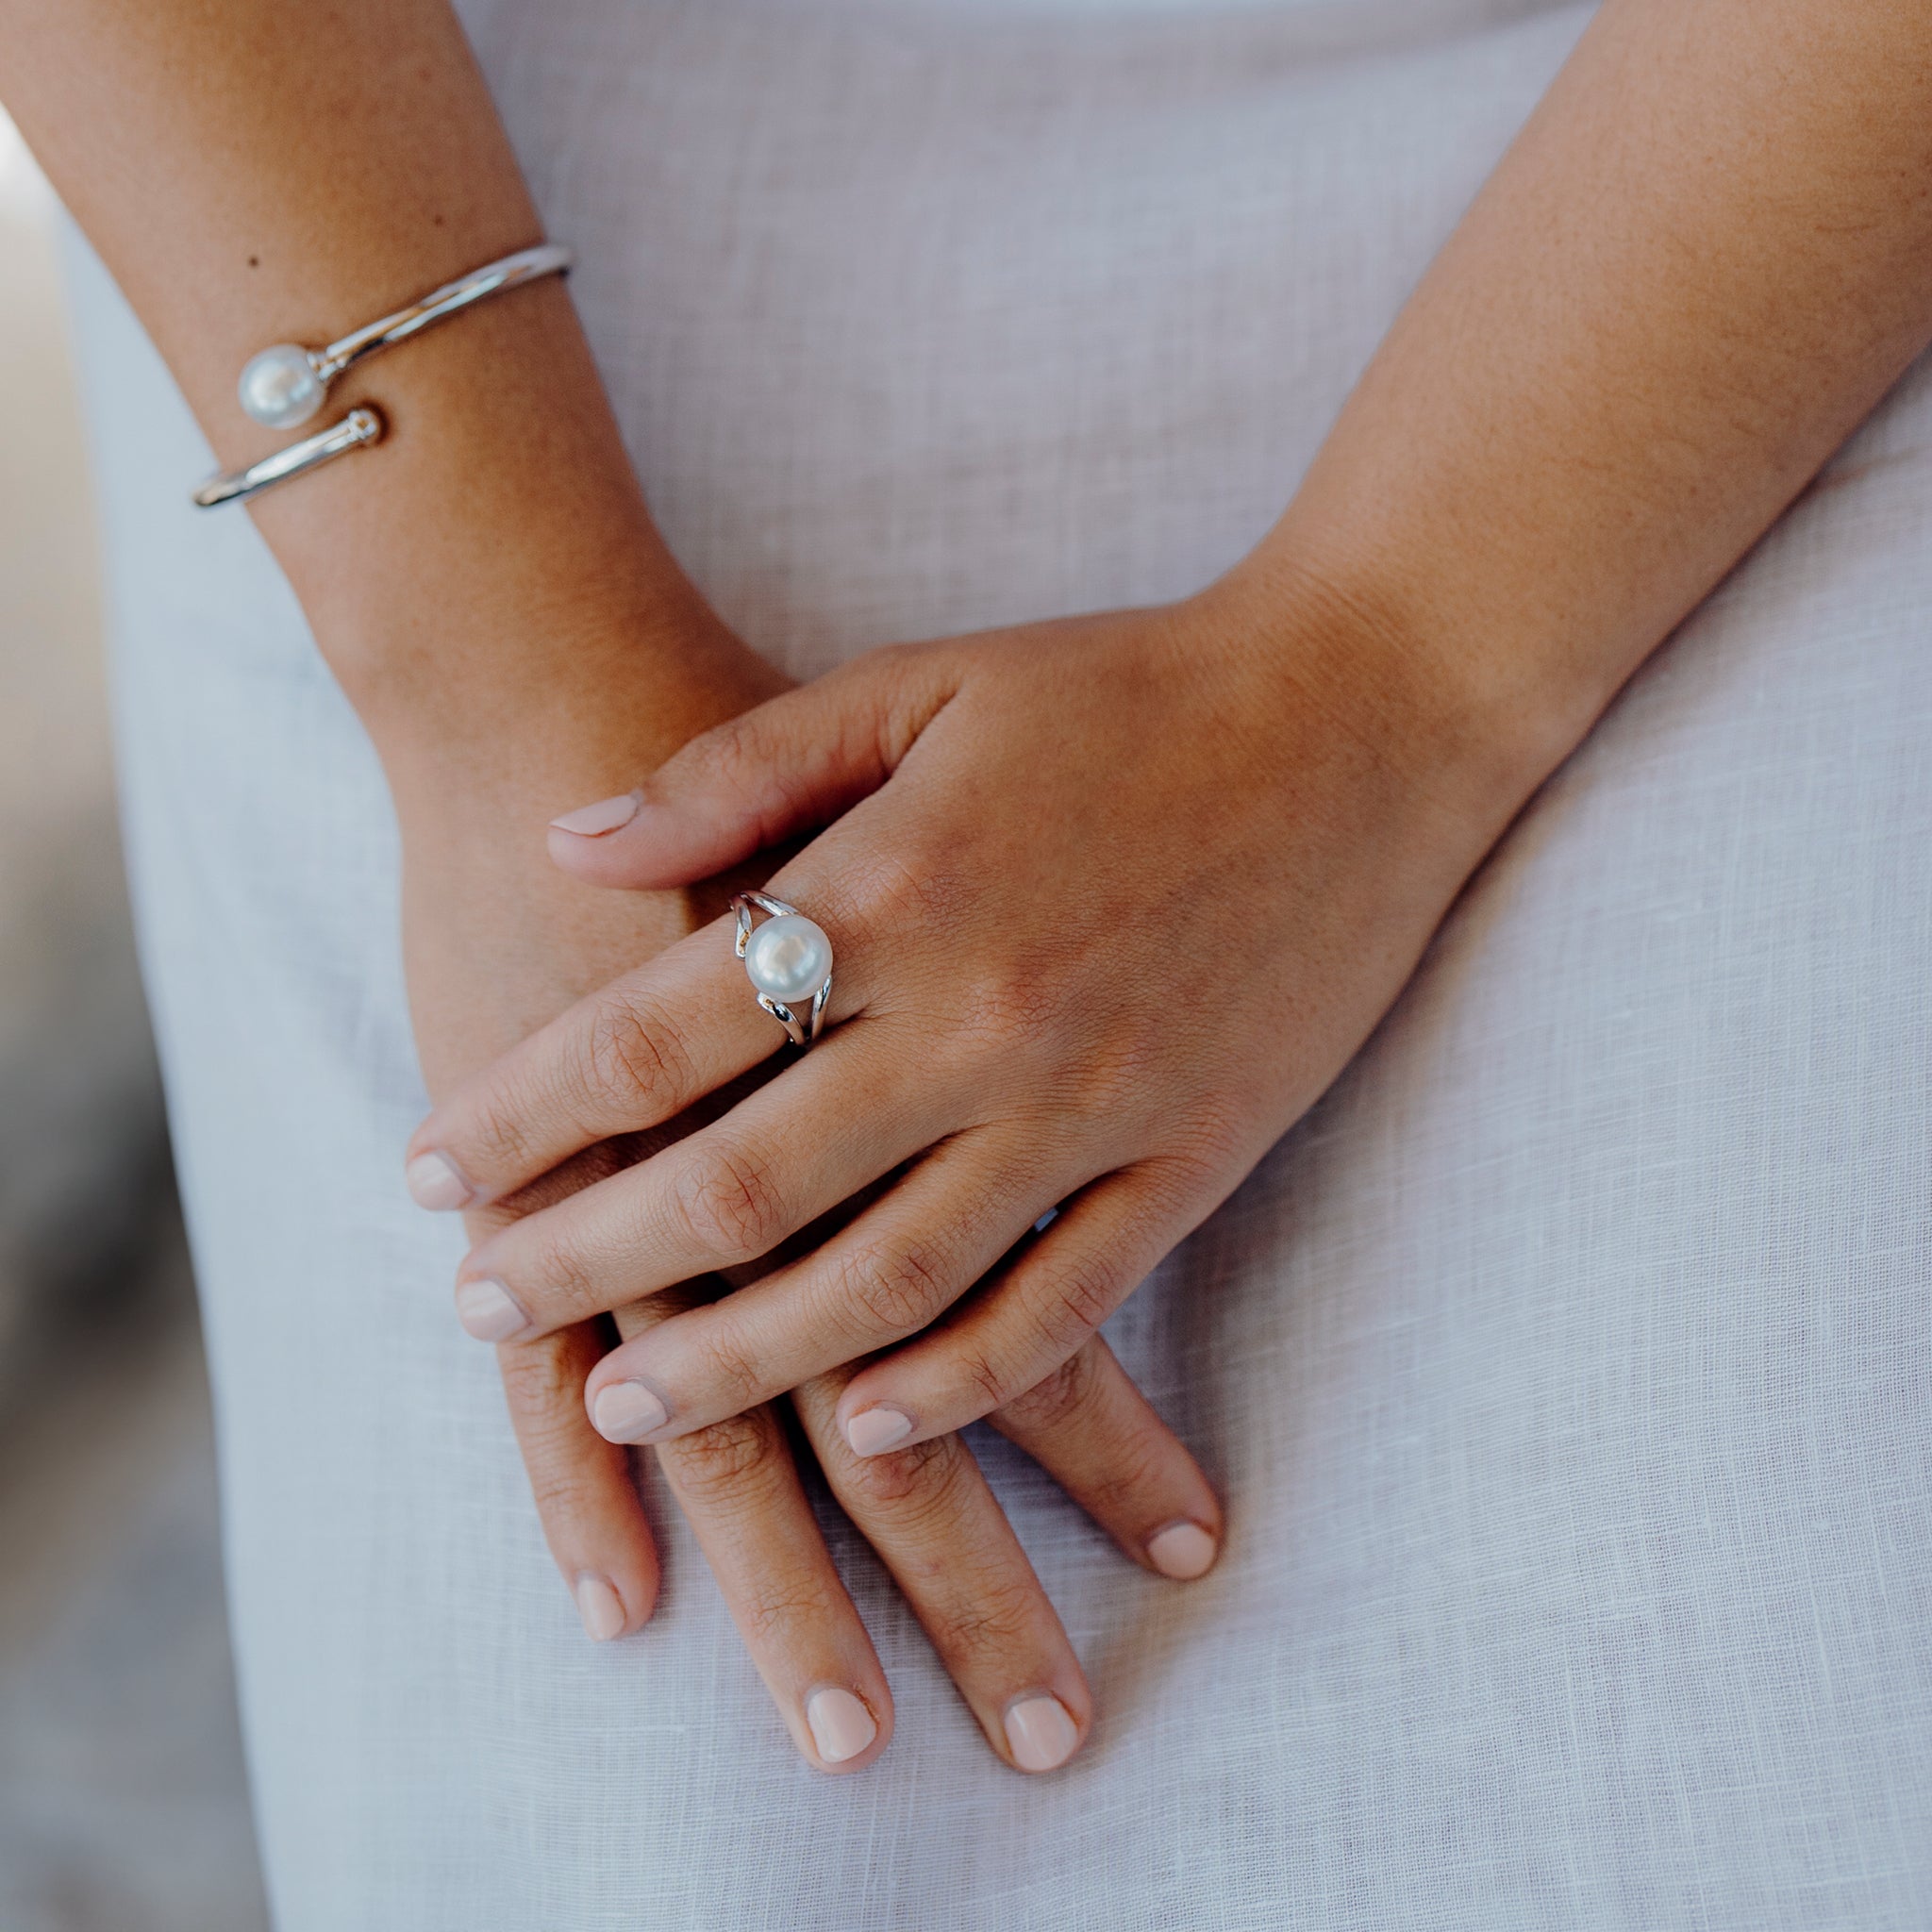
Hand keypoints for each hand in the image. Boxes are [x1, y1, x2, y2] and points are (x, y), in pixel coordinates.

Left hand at [408, 571, 1517, 1462]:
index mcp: (899, 885)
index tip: (430, 1171)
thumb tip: (566, 841)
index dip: (527, 1111)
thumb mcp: (920, 683)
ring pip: (882, 1281)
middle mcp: (983, 1016)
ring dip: (738, 1359)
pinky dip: (955, 1383)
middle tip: (481, 1306)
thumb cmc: (1129, 688)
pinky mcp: (1188, 1160)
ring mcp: (1091, 1105)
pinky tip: (865, 1427)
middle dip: (589, 1261)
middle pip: (742, 1183)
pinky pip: (1057, 1308)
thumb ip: (736, 767)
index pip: (659, 1030)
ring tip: (622, 1406)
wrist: (1365, 717)